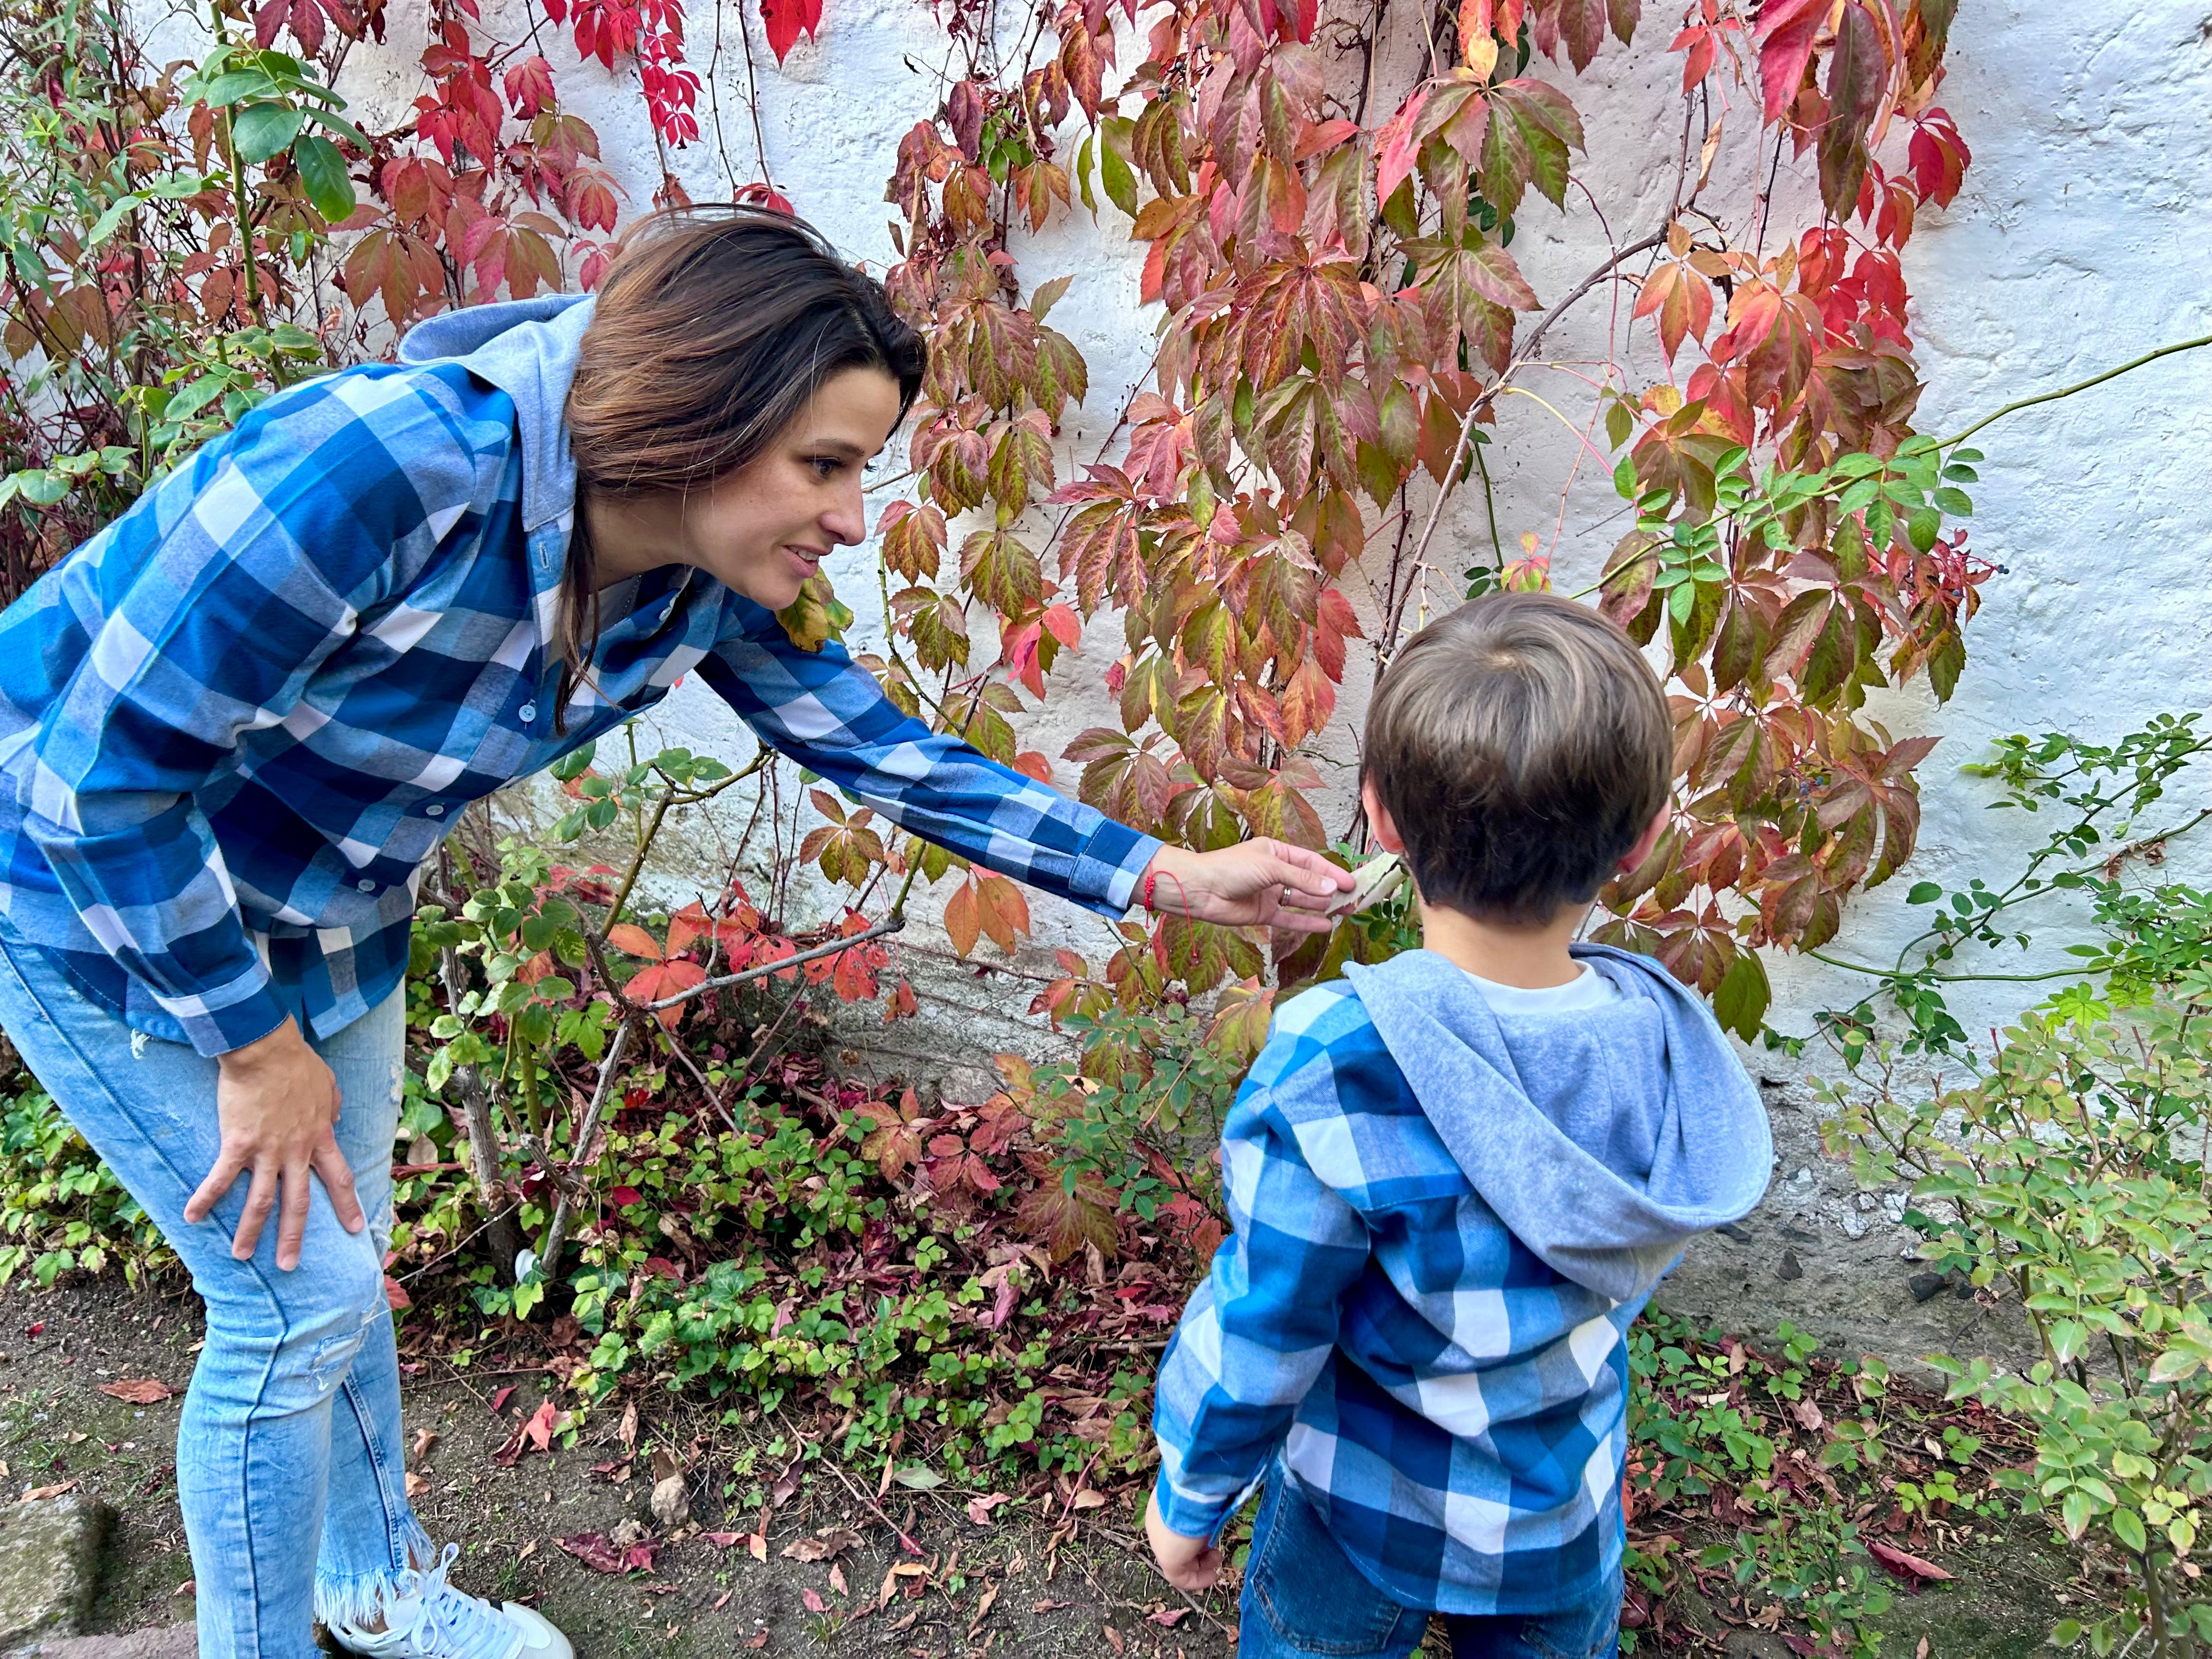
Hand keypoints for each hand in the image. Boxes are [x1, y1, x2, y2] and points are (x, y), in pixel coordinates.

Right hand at [184, 1017, 365, 1269]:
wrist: (267, 1049)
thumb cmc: (296, 1062)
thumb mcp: (328, 1086)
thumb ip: (332, 1108)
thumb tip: (334, 1120)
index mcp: (320, 1137)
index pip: (339, 1178)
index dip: (347, 1205)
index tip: (354, 1229)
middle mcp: (296, 1151)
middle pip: (299, 1202)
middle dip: (293, 1237)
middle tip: (288, 1266)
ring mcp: (268, 1150)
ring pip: (261, 1201)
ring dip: (249, 1231)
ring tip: (240, 1255)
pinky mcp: (237, 1144)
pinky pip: (221, 1178)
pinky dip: (205, 1199)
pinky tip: (191, 1217)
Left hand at [1140, 840, 1353, 935]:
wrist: (1200, 890)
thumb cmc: (1230, 868)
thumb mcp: (1271, 867)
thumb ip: (1303, 879)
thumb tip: (1333, 886)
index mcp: (1277, 852)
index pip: (1312, 862)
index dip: (1333, 872)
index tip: (1352, 882)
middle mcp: (1275, 872)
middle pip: (1310, 882)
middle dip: (1331, 890)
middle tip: (1354, 900)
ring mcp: (1270, 894)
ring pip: (1302, 901)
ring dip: (1322, 906)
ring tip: (1345, 912)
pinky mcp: (1263, 913)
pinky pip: (1289, 918)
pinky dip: (1306, 922)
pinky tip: (1325, 925)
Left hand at [1145, 1490, 1222, 1592]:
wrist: (1189, 1493)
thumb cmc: (1197, 1490)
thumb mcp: (1199, 1498)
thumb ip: (1202, 1507)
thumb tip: (1215, 1507)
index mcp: (1162, 1510)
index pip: (1176, 1530)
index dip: (1196, 1537)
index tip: (1212, 1538)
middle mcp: (1158, 1528)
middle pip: (1179, 1547)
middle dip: (1201, 1552)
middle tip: (1217, 1552)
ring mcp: (1160, 1545)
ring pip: (1181, 1562)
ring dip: (1202, 1565)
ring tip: (1217, 1559)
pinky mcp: (1167, 1560)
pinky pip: (1181, 1577)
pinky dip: (1197, 1580)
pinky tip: (1212, 1577)